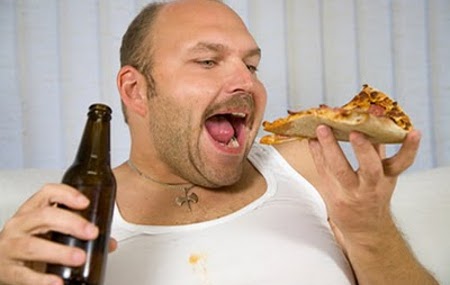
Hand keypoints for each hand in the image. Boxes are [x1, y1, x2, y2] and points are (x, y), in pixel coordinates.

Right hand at [0, 184, 116, 284]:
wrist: (1, 264)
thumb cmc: (28, 243)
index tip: (85, 202)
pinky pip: (24, 275)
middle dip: (71, 223)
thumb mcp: (49, 233)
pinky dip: (41, 280)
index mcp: (31, 211)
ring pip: (33, 245)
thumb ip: (78, 234)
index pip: (47, 193)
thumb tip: (109, 242)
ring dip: (60, 251)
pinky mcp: (7, 271)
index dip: (66, 194)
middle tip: (91, 233)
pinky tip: (57, 282)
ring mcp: (10, 247)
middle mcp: (19, 225)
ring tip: (79, 257)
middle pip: (44, 216)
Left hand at [308, 125, 420, 247]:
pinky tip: (311, 140)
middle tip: (354, 131)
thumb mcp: (382, 174)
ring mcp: (351, 193)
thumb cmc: (373, 193)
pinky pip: (323, 172)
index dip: (410, 148)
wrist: (364, 229)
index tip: (413, 132)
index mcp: (387, 178)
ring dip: (329, 147)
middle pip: (370, 169)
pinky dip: (316, 154)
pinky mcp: (333, 196)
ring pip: (339, 170)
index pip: (402, 163)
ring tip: (321, 128)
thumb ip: (377, 147)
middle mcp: (371, 187)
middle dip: (363, 149)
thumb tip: (374, 113)